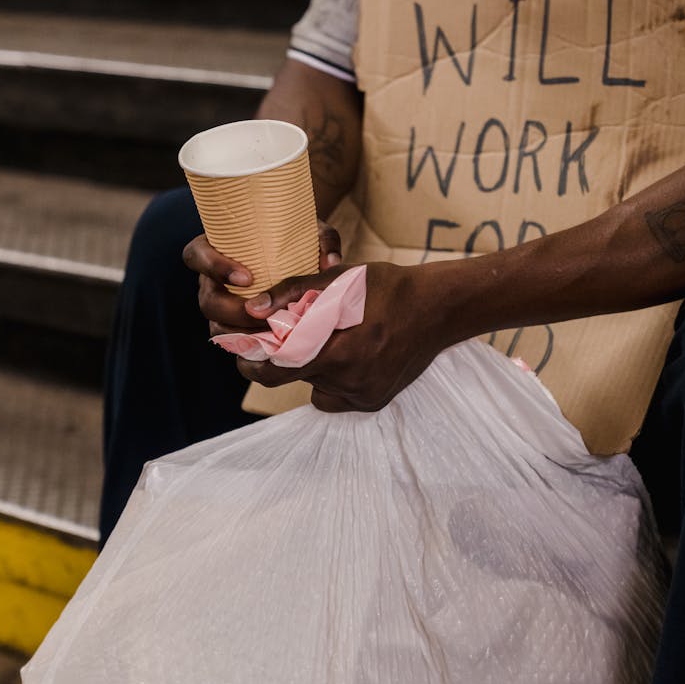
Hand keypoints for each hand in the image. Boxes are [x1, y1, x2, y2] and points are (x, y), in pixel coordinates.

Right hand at [182, 219, 342, 333]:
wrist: (303, 263)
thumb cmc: (298, 240)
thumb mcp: (311, 233)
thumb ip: (322, 240)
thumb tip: (329, 262)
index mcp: (218, 248)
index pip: (196, 255)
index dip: (214, 267)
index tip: (247, 277)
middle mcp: (214, 280)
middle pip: (207, 300)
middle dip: (232, 311)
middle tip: (262, 314)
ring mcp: (223, 306)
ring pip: (216, 326)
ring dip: (241, 333)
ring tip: (270, 332)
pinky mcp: (237, 327)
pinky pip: (234, 342)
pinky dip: (252, 346)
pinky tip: (275, 346)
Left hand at [235, 262, 444, 412]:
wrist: (438, 309)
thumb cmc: (387, 288)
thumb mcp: (339, 280)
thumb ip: (292, 294)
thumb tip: (252, 310)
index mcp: (339, 352)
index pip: (277, 370)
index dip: (254, 362)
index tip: (246, 351)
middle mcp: (351, 383)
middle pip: (295, 377)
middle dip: (284, 359)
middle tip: (284, 338)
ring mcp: (363, 396)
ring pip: (315, 386)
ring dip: (312, 367)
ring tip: (331, 338)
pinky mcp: (373, 402)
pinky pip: (336, 396)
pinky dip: (332, 378)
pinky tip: (349, 354)